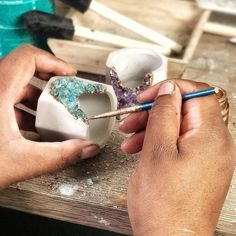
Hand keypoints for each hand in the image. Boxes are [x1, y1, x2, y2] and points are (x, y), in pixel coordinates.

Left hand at [0, 45, 99, 188]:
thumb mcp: (21, 161)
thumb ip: (60, 156)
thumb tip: (87, 149)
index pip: (27, 57)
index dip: (52, 62)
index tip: (68, 74)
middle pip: (24, 72)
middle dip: (49, 84)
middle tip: (64, 96)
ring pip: (16, 87)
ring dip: (37, 99)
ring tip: (52, 116)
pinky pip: (7, 100)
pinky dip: (24, 109)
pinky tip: (33, 127)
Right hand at [119, 81, 235, 234]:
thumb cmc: (164, 204)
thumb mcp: (157, 149)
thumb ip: (164, 113)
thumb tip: (169, 90)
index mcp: (211, 136)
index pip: (197, 93)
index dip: (169, 90)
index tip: (147, 98)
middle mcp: (216, 144)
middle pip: (184, 111)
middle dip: (154, 112)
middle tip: (131, 120)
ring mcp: (208, 156)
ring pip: (178, 128)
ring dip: (152, 129)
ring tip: (129, 140)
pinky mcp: (199, 166)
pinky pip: (179, 144)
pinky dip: (159, 143)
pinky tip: (140, 149)